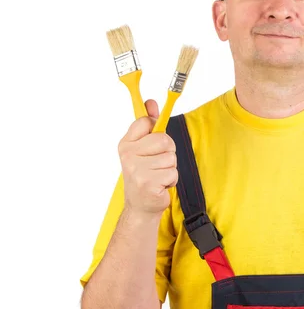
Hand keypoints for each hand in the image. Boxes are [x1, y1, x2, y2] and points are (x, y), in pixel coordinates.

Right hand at [118, 99, 177, 216]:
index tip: (152, 139)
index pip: (146, 122)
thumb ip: (148, 125)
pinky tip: (160, 185)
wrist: (140, 205)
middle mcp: (128, 156)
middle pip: (164, 139)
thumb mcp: (142, 148)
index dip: (155, 129)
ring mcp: (137, 170)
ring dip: (169, 168)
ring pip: (171, 158)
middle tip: (158, 162)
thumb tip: (151, 102)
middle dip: (168, 151)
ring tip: (158, 175)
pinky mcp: (149, 184)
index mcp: (126, 144)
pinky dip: (171, 180)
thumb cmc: (144, 174)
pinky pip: (173, 173)